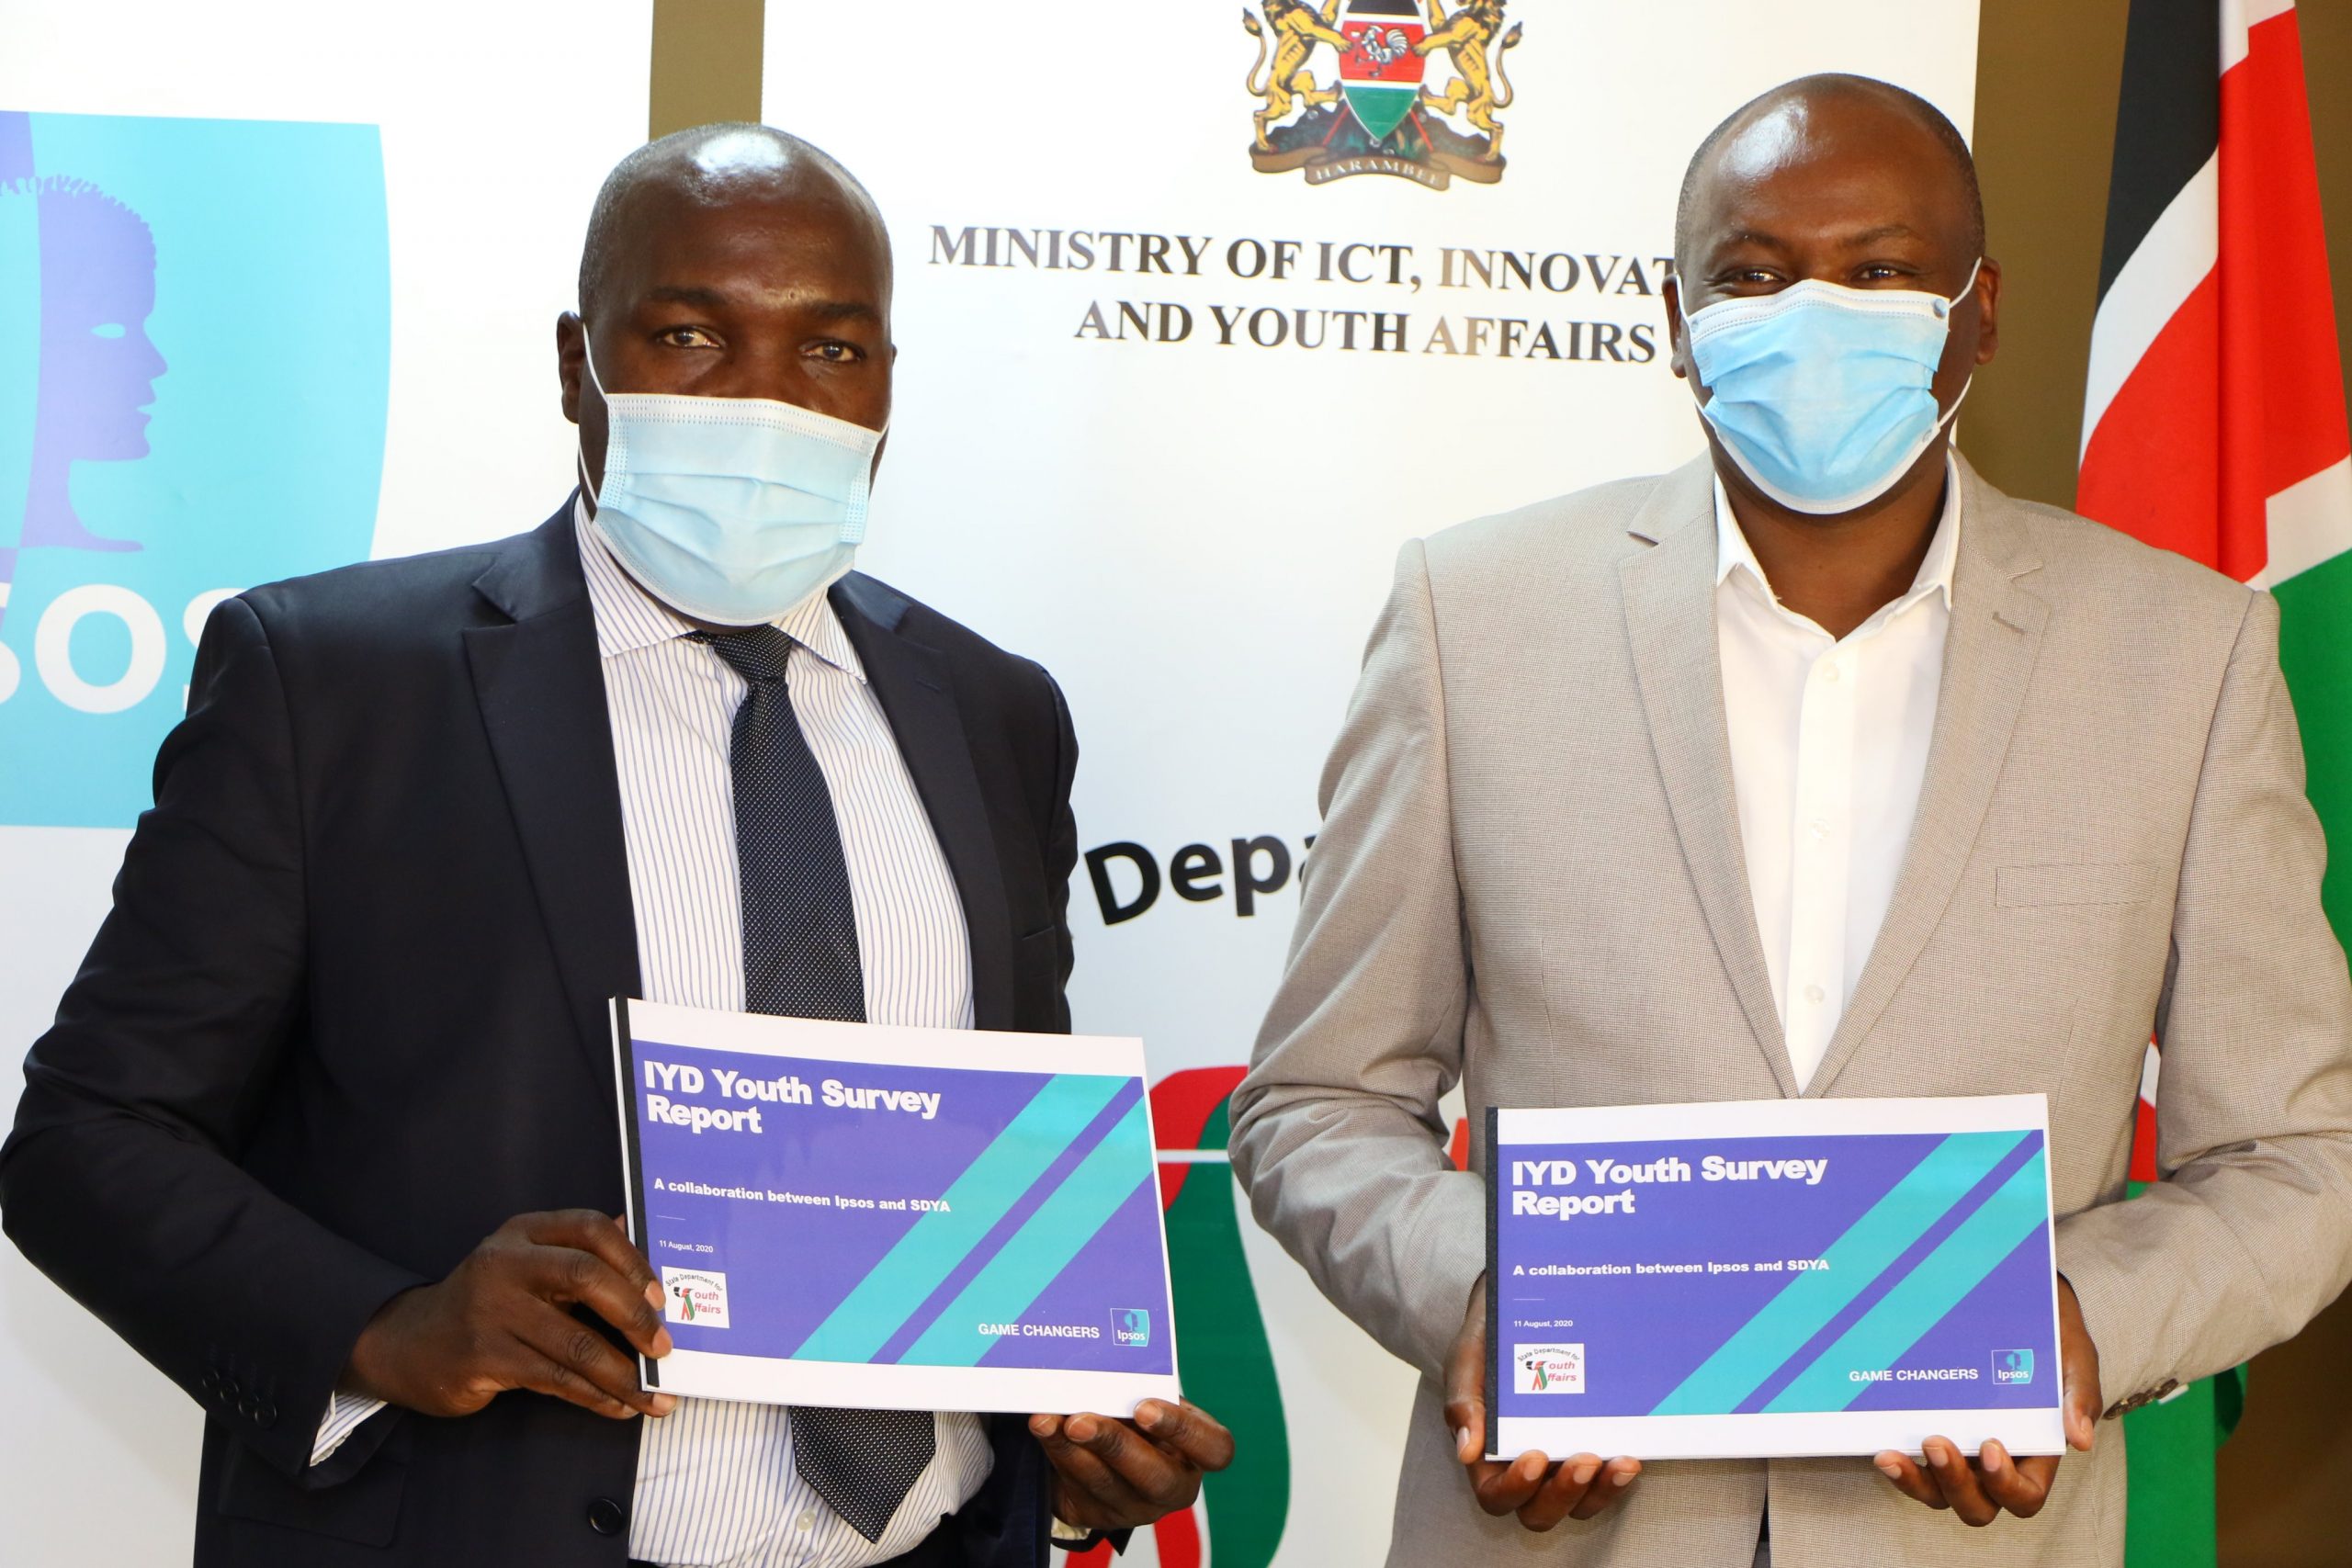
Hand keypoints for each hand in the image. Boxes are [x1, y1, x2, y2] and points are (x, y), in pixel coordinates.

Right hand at [341, 1210, 675, 1421]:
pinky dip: (594, 1396)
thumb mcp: (525, 1264)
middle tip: (664, 1347)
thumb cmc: (486, 1303)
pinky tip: (617, 1406)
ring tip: (654, 1395)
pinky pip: (554, 1379)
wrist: (407, 1344)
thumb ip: (578, 1253)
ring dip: (624, 1375)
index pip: (590, 1228)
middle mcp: (505, 1263)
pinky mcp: (483, 1357)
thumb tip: (636, 1233)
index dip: (633, 1260)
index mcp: (523, 1233)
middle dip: (635, 1317)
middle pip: (586, 1277)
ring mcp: (491, 1311)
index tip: (660, 1297)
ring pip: (575, 1343)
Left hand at [1030, 1399, 1234, 1532]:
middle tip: (1080, 1421)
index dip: (1182, 1430)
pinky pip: (1076, 1491)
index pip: (1214, 1450)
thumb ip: (1139, 1385)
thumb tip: (1108, 1360)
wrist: (1103, 1442)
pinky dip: (1056, 1455)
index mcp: (1198, 1453)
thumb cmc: (1135, 1410)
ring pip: (1107, 1486)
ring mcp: (1135, 1508)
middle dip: (1115, 1446)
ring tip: (1048, 1421)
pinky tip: (1043, 1431)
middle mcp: (1173, 1486)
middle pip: (1156, 1478)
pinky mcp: (1096, 1515)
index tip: (1145, 1407)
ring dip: (1073, 1452)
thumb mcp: (1146, 1396)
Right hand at [1444, 1272, 1641, 1528]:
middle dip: (1564, 1494)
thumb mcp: (1467, 1364)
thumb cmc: (1487, 1346)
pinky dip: (1619, 1477)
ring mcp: (1560, 1466)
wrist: (1519, 1314)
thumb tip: (1468, 1453)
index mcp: (1488, 1459)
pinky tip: (1630, 1455)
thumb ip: (1463, 1403)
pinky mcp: (1591, 1454)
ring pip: (1579, 1504)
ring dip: (1601, 1491)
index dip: (1517, 1488)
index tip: (1535, 1456)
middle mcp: (1526, 1472)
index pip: (1496, 1496)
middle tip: (1584, 1459)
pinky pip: (1605, 1483)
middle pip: (1540, 1513)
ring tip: (1620, 1462)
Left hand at [1872, 1275, 2101, 1524]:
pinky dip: (1897, 1465)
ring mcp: (1960, 1452)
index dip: (2006, 1485)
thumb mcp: (2073, 1357)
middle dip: (1955, 1484)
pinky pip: (1912, 1466)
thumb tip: (2080, 1439)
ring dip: (1915, 1481)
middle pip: (1977, 1505)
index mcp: (2034, 1455)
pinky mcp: (1928, 1432)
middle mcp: (1993, 1463)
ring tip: (1891, 1455)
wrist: (2015, 1302)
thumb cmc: (2051, 1335)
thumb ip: (2079, 1395)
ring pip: (1938, 1492)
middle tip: (1936, 1442)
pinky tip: (1879, 1445)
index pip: (2024, 1496)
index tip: (1991, 1446)